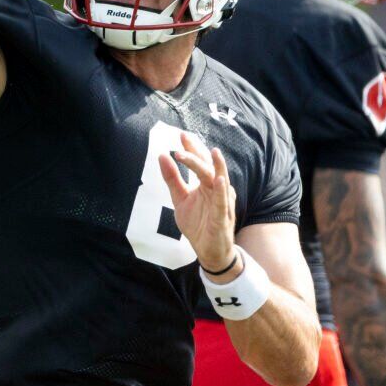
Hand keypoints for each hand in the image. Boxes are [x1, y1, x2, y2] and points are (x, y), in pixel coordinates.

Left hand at [159, 132, 236, 272]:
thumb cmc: (198, 224)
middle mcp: (217, 189)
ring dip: (215, 166)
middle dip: (198, 152)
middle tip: (185, 138)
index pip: (200, 162)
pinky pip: (223, 203)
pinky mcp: (222, 217)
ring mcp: (222, 202)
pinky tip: (220, 180)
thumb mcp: (180, 199)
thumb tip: (162, 156)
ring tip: (211, 151)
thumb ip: (172, 179)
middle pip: (209, 167)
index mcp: (207, 184)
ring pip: (219, 181)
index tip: (181, 134)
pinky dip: (222, 191)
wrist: (208, 251)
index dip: (192, 148)